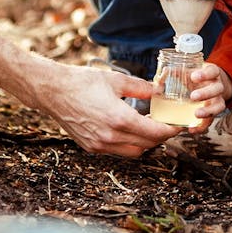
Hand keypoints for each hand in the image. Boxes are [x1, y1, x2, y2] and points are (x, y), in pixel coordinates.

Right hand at [38, 63, 177, 156]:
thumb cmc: (82, 82)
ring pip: (134, 153)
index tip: (177, 125)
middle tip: (167, 125)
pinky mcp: (91, 148)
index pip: (155, 133)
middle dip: (161, 137)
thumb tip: (159, 89)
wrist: (53, 91)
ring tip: (149, 128)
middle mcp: (110, 136)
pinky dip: (129, 145)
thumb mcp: (116, 80)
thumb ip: (141, 87)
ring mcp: (100, 145)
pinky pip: (118, 152)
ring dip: (145, 143)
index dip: (170, 130)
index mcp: (119, 118)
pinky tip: (129, 131)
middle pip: (147, 145)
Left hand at [185, 63, 228, 131]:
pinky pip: (211, 121)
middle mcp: (218, 86)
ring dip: (208, 111)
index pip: (212, 71)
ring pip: (219, 106)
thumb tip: (165, 71)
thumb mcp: (190, 71)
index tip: (193, 77)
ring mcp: (218, 100)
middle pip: (217, 89)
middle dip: (206, 93)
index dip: (205, 74)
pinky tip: (192, 129)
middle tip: (193, 96)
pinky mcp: (214, 113)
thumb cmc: (197, 77)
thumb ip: (179, 72)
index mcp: (213, 73)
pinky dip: (202, 126)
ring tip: (196, 114)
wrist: (210, 85)